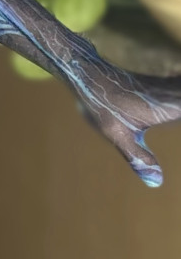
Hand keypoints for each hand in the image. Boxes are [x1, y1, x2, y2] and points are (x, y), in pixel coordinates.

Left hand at [74, 62, 180, 188]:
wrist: (88, 74)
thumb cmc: (102, 105)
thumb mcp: (118, 135)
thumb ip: (139, 158)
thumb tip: (157, 183)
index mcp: (169, 106)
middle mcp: (172, 94)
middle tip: (161, 119)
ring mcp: (167, 87)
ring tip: (177, 107)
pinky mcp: (159, 85)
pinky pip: (180, 84)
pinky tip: (178, 82)